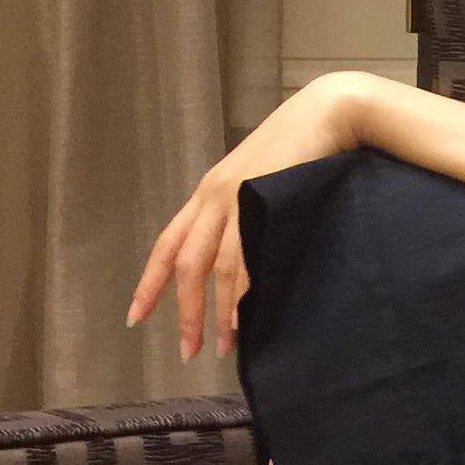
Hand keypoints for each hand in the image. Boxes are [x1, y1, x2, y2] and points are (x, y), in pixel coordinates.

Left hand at [126, 76, 356, 360]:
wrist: (328, 113)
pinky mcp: (263, 200)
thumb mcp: (261, 181)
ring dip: (218, 310)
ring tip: (222, 345)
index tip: (136, 317)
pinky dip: (243, 290)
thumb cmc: (302, 148)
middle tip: (187, 351)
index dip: (149, 283)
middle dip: (185, 311)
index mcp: (209, 192)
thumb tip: (243, 265)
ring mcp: (238, 197)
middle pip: (187, 264)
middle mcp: (214, 195)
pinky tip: (245, 313)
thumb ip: (245, 214)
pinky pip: (247, 256)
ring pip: (217, 267)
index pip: (169, 244)